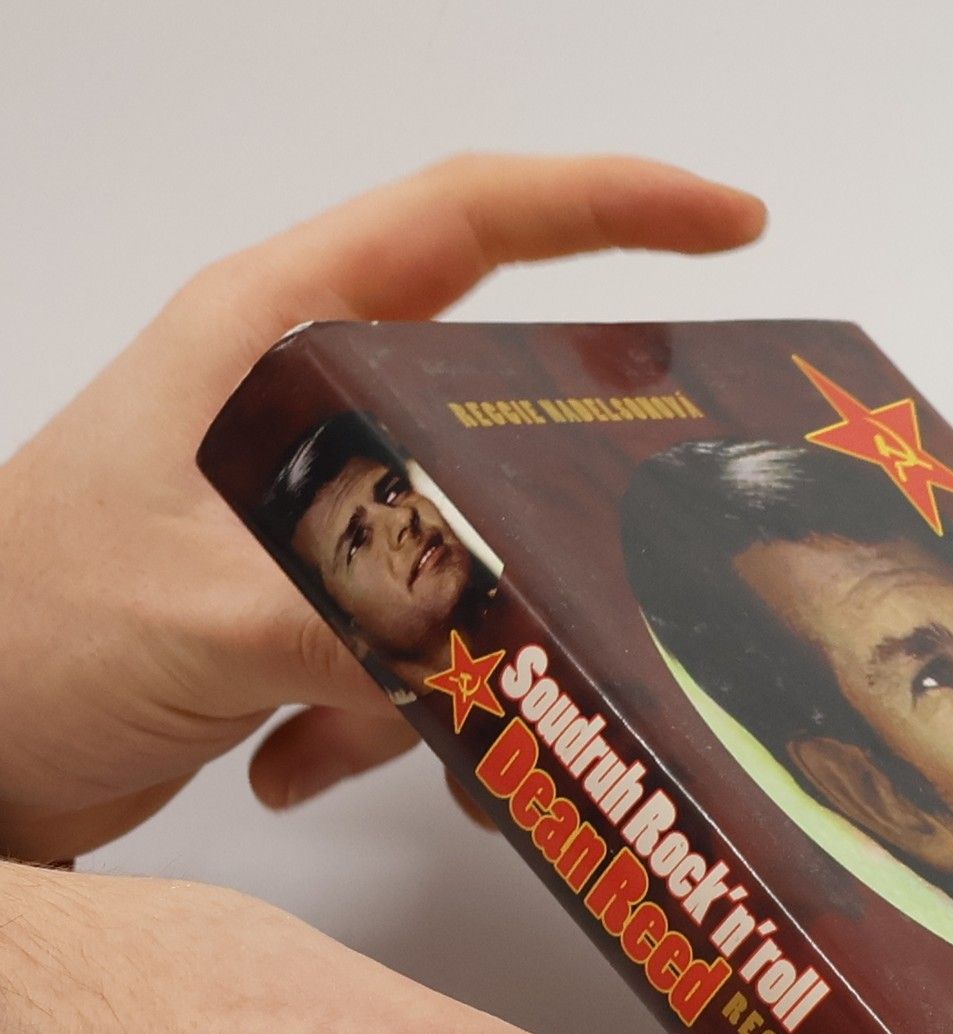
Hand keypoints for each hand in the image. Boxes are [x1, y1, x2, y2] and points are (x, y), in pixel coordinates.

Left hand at [0, 153, 766, 863]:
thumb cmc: (14, 630)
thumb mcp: (216, 612)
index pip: (467, 220)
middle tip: (619, 573)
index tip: (731, 224)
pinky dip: (386, 719)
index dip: (612, 205)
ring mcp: (303, 509)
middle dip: (551, 521)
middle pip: (494, 416)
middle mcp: (298, 407)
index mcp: (271, 335)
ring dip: (452, 667)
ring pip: (465, 560)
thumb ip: (385, 613)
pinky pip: (413, 646)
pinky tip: (302, 759)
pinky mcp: (298, 602)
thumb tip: (524, 638)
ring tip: (398, 746)